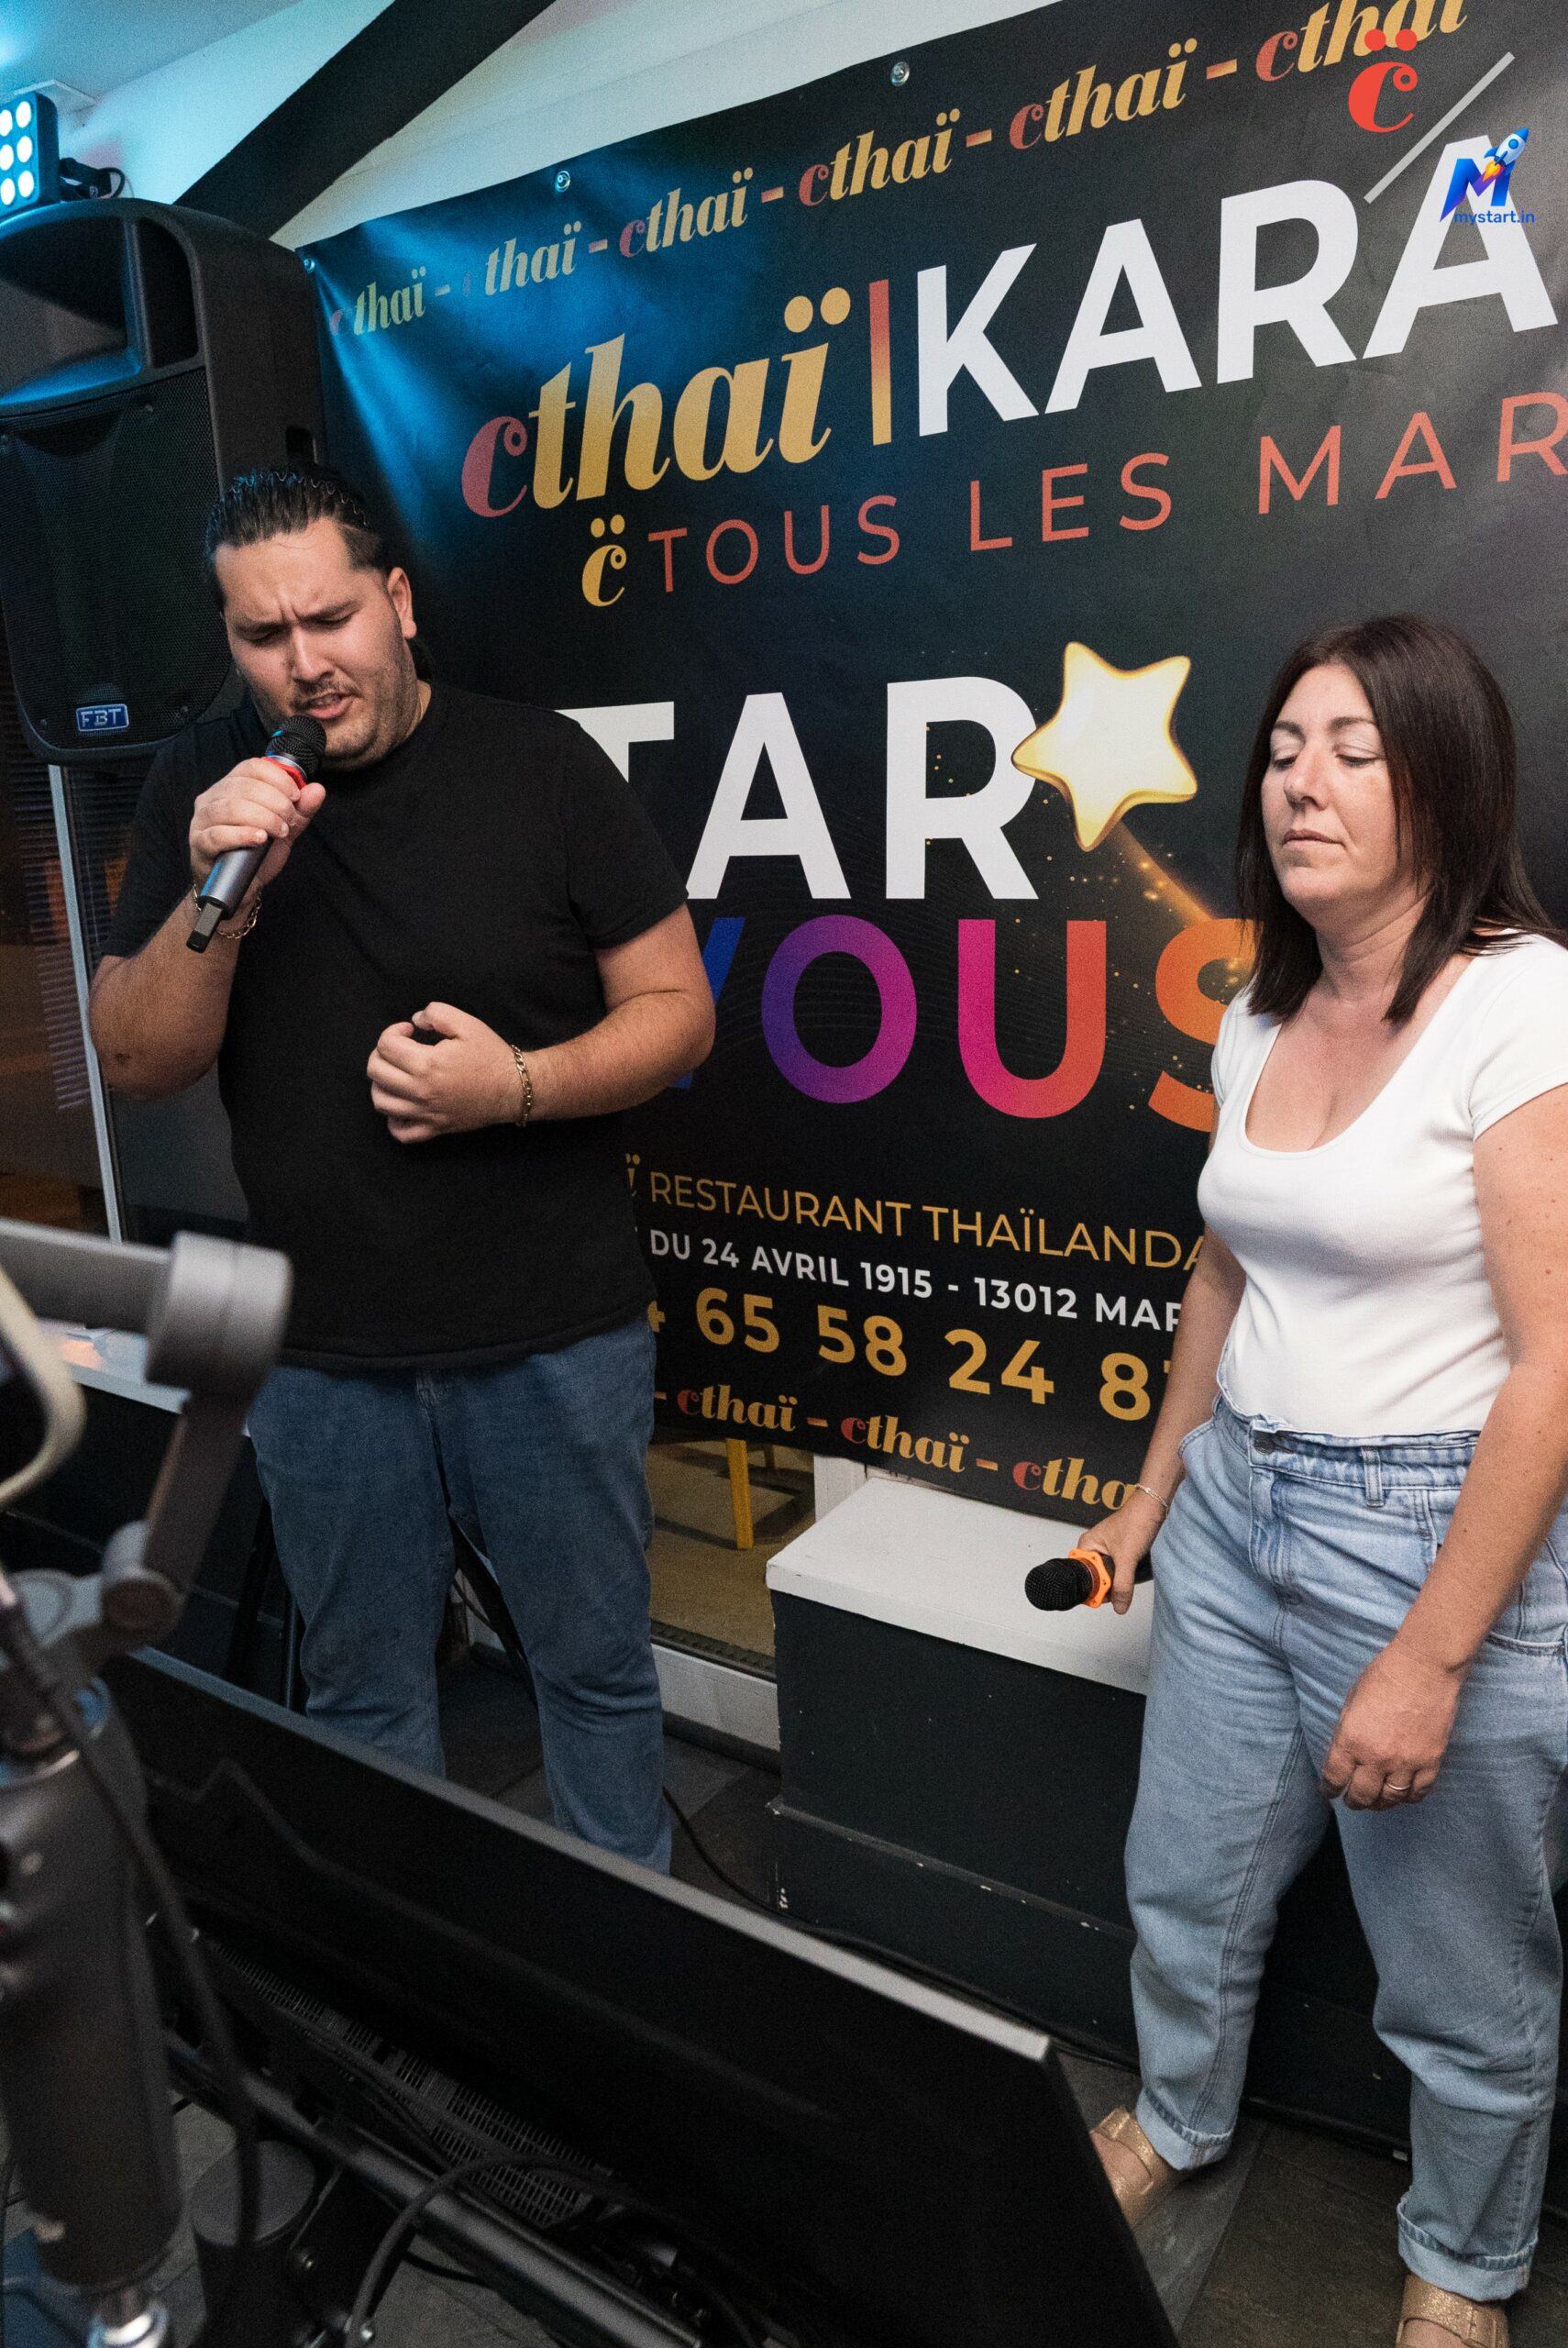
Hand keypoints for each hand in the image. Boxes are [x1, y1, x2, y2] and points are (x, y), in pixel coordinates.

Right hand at [190, 756, 326, 907]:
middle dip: (275, 801)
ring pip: (230, 808)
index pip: (251, 767)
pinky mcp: (199, 845)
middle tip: (290, 819)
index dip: (277, 778)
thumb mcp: (284, 829)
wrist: (241, 888)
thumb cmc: (257, 854)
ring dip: (263, 817)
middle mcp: (212, 799)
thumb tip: (317, 789)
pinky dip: (242, 835)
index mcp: (230, 787)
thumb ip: (300, 810)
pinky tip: (259, 839)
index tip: (295, 796)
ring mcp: (202, 821)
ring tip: (280, 831)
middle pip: (242, 786)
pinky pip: (217, 835)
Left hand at [366, 1002, 518, 1143]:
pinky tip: (402, 1104)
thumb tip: (415, 1020)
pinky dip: (393, 1120)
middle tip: (400, 1048)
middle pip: (375, 1071)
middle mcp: (421, 1091)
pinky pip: (400, 1132)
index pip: (385, 1046)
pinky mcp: (434, 1128)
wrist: (514, 1089)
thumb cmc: (492, 1056)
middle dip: (381, 1053)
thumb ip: (436, 1013)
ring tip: (397, 1073)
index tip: (409, 1030)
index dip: (392, 1031)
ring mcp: (426, 1113)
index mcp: (427, 1064)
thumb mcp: (468, 1024)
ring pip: (381, 1101)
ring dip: (381, 1083)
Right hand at [1080, 1489, 1166, 1614]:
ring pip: (1111, 1576)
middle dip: (1110, 1585)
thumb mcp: (1127, 1557)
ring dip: (1121, 1580)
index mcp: (1087, 1546)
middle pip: (1097, 1579)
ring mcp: (1110, 1551)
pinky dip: (1128, 1575)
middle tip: (1122, 1585)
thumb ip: (1122, 1584)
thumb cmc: (1136, 1520)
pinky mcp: (1123, 1553)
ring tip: (1131, 1574)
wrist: (1156, 1507)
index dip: (1093, 1588)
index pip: (1082, 1575)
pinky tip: (1136, 1571)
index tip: (1106, 1596)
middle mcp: (1096, 1549)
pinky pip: (1122, 1571)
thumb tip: (1119, 1606)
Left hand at [1320, 1639, 1464, 1809]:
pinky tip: (1403, 1793)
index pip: (1335, 1778)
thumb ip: (1346, 1732)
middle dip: (1354, 1801)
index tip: (1330, 1791)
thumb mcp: (1351, 1702)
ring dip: (1381, 1803)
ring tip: (1377, 1801)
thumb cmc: (1384, 1676)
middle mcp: (1376, 1757)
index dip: (1330, 1788)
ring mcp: (1405, 1762)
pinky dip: (1409, 1797)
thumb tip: (1343, 1754)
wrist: (1424, 1667)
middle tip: (1353, 1801)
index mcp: (1351, 1740)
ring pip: (1390, 1799)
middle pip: (1362, 1796)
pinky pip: (1419, 1792)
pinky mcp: (1431, 1761)